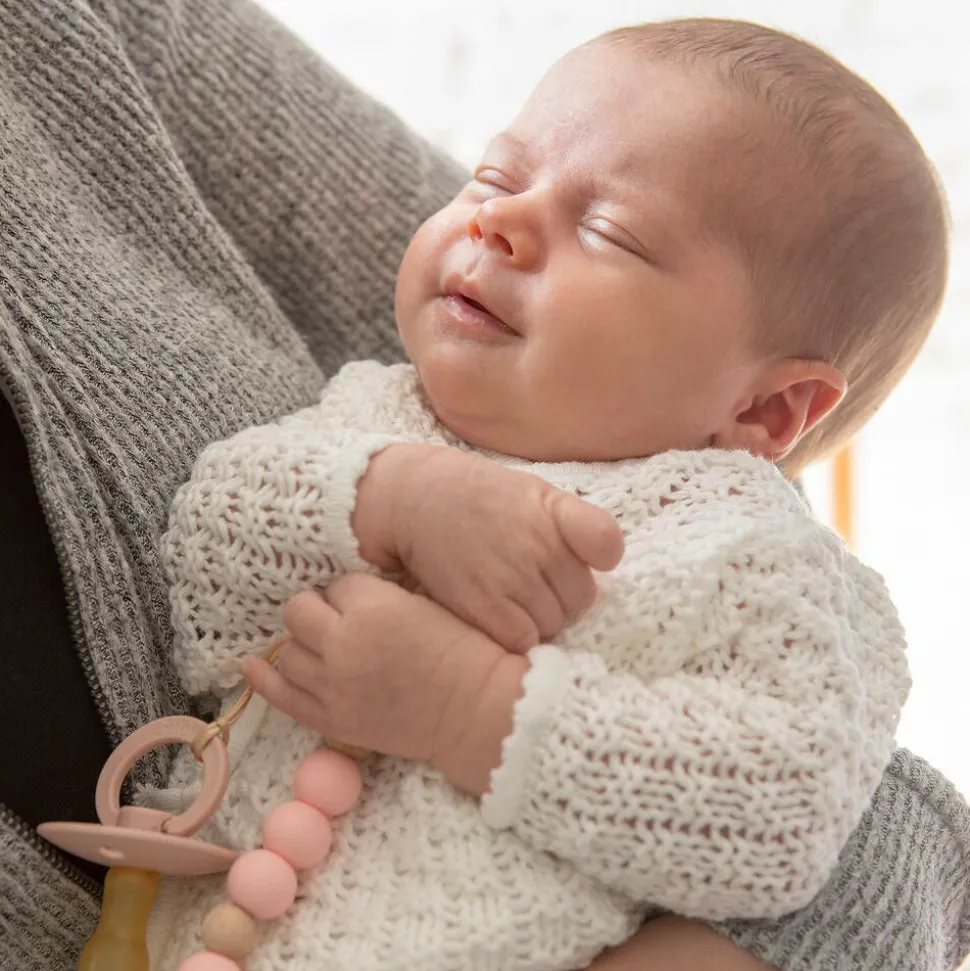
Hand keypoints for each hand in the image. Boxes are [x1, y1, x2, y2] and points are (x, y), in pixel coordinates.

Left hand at [243, 573, 527, 792]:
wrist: (476, 708)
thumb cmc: (464, 651)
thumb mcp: (426, 601)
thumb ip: (384, 593)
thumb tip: (349, 590)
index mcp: (372, 605)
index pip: (336, 584)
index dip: (350, 594)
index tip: (368, 604)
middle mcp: (342, 641)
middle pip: (299, 611)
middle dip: (316, 611)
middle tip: (337, 621)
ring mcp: (332, 683)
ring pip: (286, 651)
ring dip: (301, 645)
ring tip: (319, 648)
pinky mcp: (331, 719)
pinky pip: (280, 696)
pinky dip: (262, 679)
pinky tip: (251, 666)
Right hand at [352, 444, 624, 652]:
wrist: (417, 500)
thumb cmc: (482, 500)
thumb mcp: (535, 492)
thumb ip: (578, 522)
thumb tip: (610, 560)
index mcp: (554, 511)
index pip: (605, 541)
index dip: (600, 555)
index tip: (589, 559)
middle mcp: (538, 544)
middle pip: (580, 600)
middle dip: (563, 597)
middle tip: (533, 583)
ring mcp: (513, 577)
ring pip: (554, 624)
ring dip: (540, 620)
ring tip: (513, 598)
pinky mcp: (485, 607)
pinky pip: (524, 641)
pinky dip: (516, 637)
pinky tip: (500, 617)